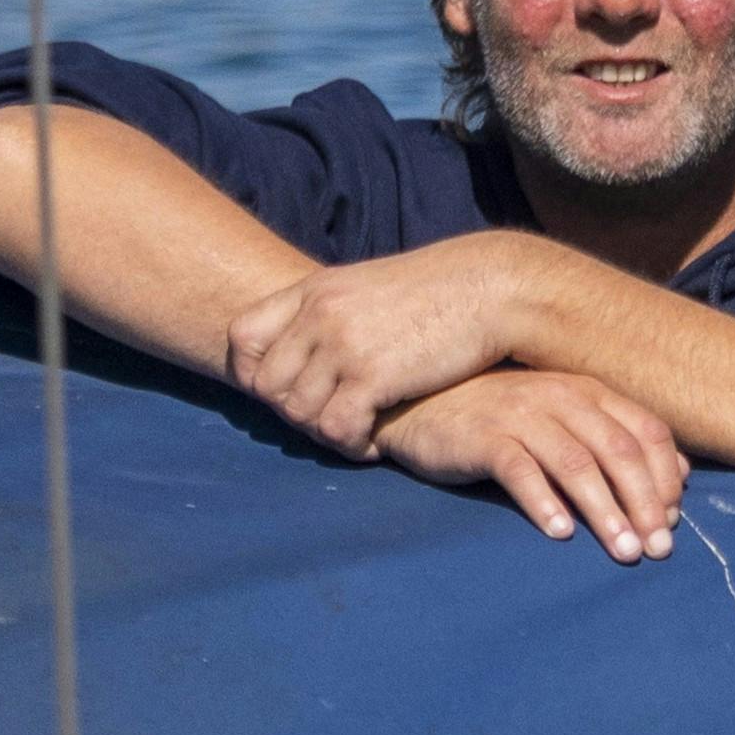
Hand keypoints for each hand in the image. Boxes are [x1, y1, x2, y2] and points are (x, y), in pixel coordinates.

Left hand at [227, 238, 531, 453]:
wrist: (492, 289)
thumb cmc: (439, 295)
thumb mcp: (370, 287)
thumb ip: (332, 312)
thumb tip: (309, 347)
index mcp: (315, 290)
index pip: (241, 336)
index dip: (252, 374)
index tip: (284, 392)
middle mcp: (320, 314)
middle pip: (266, 386)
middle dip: (293, 414)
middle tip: (330, 422)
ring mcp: (343, 344)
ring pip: (298, 413)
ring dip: (325, 435)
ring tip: (356, 435)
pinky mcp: (373, 376)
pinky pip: (335, 429)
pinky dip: (351, 446)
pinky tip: (374, 444)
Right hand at [375, 371, 686, 560]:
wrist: (422, 403)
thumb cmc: (502, 419)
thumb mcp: (565, 420)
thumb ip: (617, 439)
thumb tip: (682, 476)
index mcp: (589, 392)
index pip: (647, 432)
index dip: (666, 480)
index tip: (673, 524)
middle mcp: (560, 397)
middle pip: (618, 450)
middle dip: (644, 503)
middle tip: (657, 550)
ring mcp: (520, 414)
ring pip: (575, 463)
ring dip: (604, 510)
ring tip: (623, 550)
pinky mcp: (482, 437)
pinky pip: (519, 469)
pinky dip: (543, 502)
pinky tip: (560, 533)